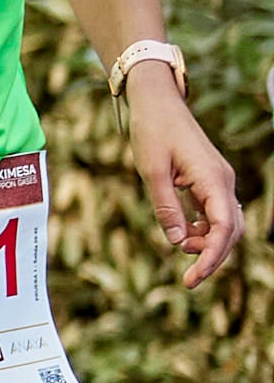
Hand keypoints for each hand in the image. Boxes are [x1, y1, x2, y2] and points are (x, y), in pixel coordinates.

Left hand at [128, 73, 244, 290]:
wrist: (156, 102)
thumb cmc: (152, 131)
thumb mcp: (151, 171)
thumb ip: (166, 207)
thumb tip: (179, 242)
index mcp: (212, 179)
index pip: (223, 228)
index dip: (211, 257)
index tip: (192, 278)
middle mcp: (222, 181)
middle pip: (230, 231)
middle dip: (213, 257)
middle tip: (189, 280)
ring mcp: (217, 180)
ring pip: (225, 223)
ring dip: (209, 243)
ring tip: (182, 251)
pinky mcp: (207, 179)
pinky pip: (214, 212)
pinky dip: (204, 229)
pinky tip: (185, 237)